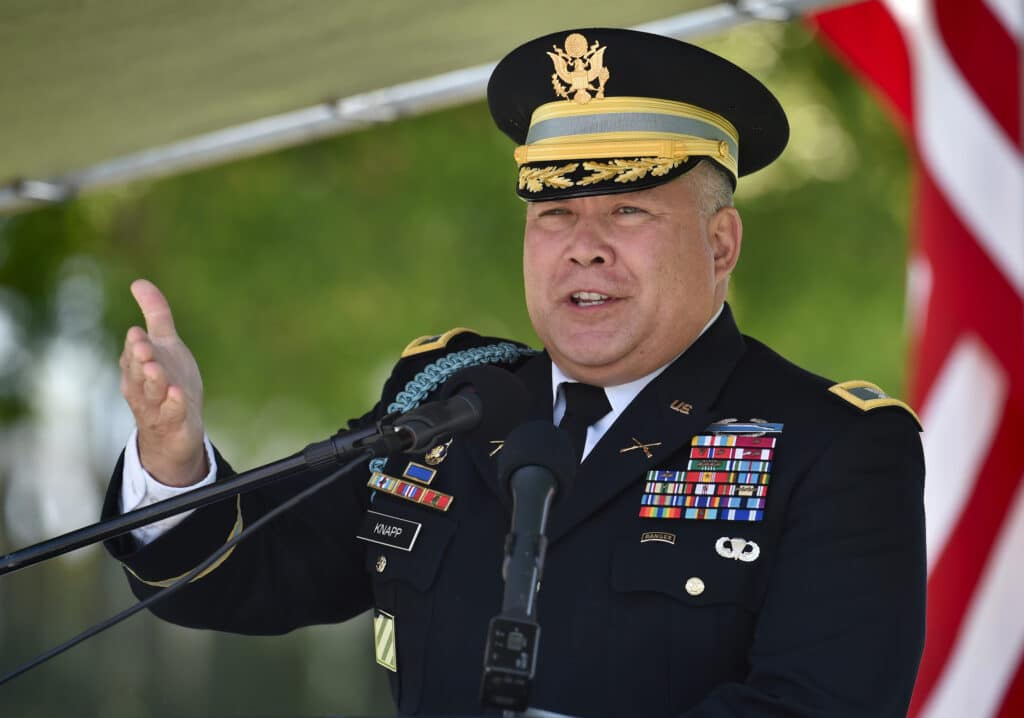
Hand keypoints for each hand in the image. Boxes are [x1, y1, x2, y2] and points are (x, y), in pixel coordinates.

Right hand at [119, 279, 206, 486]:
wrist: (176, 429)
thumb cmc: (168, 380)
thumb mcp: (165, 345)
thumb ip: (155, 314)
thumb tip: (139, 282)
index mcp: (137, 366)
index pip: (134, 353)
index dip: (136, 344)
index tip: (138, 332)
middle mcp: (142, 386)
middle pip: (137, 371)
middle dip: (139, 359)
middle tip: (142, 347)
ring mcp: (157, 406)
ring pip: (151, 392)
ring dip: (154, 380)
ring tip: (156, 369)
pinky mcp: (174, 421)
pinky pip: (172, 413)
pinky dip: (174, 404)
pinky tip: (178, 394)